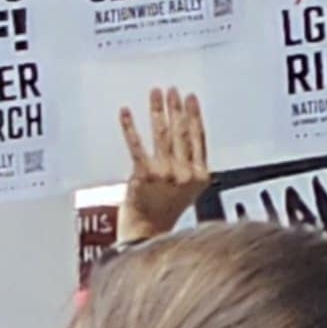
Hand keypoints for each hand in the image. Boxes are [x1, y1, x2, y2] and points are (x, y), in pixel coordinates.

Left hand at [117, 87, 208, 242]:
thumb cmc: (165, 212)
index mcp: (199, 176)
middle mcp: (183, 174)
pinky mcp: (143, 176)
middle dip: (175, 109)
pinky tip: (127, 112)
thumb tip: (185, 130)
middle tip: (172, 91)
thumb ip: (190, 165)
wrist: (146, 236)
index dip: (194, 115)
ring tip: (155, 94)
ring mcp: (163, 174)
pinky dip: (130, 127)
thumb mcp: (188, 190)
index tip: (190, 98)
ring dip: (158, 111)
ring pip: (162, 135)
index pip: (198, 137)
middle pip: (181, 133)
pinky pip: (136, 146)